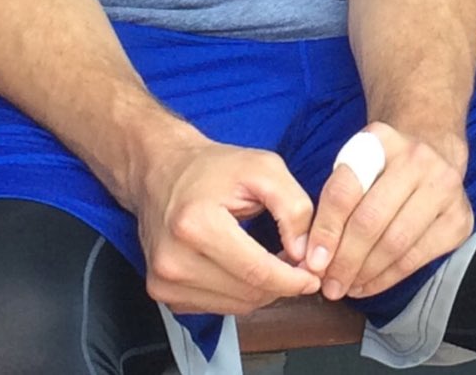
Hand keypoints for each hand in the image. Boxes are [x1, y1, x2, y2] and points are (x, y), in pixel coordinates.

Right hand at [135, 137, 320, 315]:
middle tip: (298, 263)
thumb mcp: (265, 169)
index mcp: (195, 225)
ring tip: (273, 262)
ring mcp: (164, 280)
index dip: (292, 279)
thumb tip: (305, 252)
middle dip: (282, 284)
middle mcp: (174, 259)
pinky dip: (240, 293)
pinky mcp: (163, 292)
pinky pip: (216, 307)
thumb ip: (294, 207)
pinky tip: (247, 269)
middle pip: (247, 293)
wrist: (162, 172)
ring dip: (262, 291)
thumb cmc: (211, 167)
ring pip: (235, 306)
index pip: (255, 271)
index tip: (313, 277)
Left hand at [304, 123, 473, 300]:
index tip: (312, 261)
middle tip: (328, 284)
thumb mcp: (355, 166)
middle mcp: (418, 159)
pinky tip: (369, 283)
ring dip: (364, 273)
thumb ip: (333, 204)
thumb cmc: (385, 168)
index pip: (345, 190)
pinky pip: (417, 258)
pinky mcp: (460, 218)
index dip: (325, 230)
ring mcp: (445, 188)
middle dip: (344, 260)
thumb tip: (312, 257)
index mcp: (382, 140)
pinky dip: (388, 278)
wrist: (436, 153)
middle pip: (371, 220)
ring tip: (346, 287)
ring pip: (395, 243)